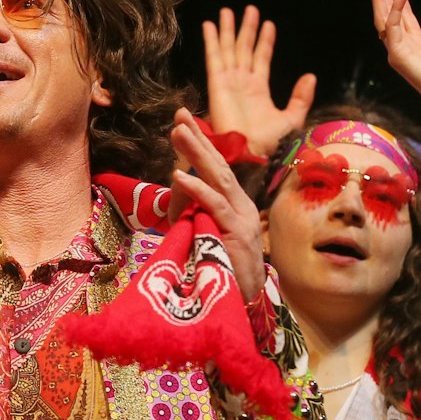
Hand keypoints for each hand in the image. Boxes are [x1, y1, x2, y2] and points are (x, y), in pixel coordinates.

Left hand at [168, 108, 264, 300]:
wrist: (243, 303)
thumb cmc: (221, 271)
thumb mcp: (201, 234)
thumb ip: (191, 210)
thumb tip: (177, 186)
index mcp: (234, 204)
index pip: (216, 168)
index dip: (201, 144)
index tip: (182, 122)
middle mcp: (241, 206)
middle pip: (219, 166)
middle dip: (199, 140)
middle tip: (180, 116)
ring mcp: (242, 219)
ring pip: (218, 179)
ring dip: (197, 154)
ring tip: (178, 133)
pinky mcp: (237, 234)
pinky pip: (215, 206)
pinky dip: (197, 189)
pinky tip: (179, 175)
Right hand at [203, 5, 313, 159]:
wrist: (251, 154)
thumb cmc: (270, 142)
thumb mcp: (292, 117)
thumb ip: (300, 97)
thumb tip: (311, 76)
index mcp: (259, 90)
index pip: (261, 59)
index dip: (265, 41)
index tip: (269, 24)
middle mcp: (242, 83)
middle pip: (243, 49)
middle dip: (246, 30)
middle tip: (249, 9)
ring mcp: (229, 82)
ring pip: (228, 49)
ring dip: (228, 30)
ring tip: (228, 11)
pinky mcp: (217, 84)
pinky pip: (214, 58)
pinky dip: (212, 41)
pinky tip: (210, 25)